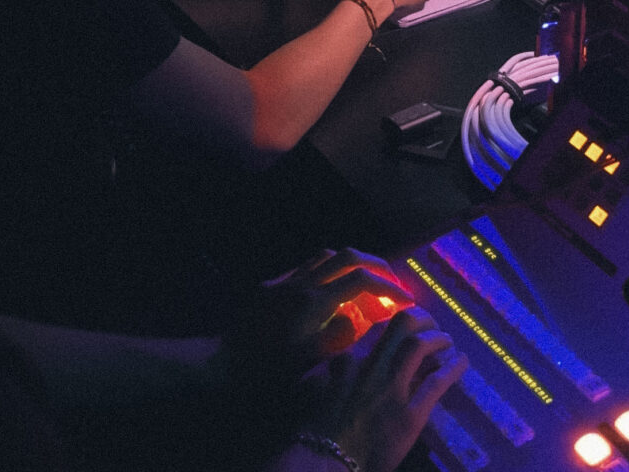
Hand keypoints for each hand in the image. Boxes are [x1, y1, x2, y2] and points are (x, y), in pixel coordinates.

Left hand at [225, 249, 414, 388]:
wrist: (222, 366)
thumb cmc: (266, 373)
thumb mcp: (309, 362)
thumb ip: (340, 335)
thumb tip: (360, 315)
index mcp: (313, 302)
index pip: (361, 280)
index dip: (388, 288)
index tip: (406, 301)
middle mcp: (301, 283)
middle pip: (348, 257)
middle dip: (376, 266)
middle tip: (393, 283)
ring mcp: (285, 282)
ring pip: (327, 256)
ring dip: (352, 264)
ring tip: (367, 283)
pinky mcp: (271, 286)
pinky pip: (307, 267)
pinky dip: (328, 271)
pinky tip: (332, 291)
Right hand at [296, 307, 467, 471]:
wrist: (326, 459)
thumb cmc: (318, 426)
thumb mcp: (315, 384)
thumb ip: (333, 365)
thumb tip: (344, 354)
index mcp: (351, 358)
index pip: (379, 327)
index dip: (397, 322)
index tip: (406, 323)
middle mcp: (373, 366)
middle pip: (403, 325)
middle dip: (422, 319)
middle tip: (431, 324)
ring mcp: (393, 389)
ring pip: (421, 347)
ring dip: (438, 339)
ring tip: (448, 339)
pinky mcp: (410, 415)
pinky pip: (436, 383)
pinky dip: (452, 368)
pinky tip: (462, 361)